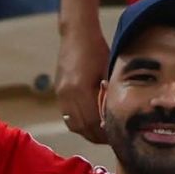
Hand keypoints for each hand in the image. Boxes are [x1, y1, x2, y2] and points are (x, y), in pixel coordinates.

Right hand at [55, 27, 109, 143]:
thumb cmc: (97, 49)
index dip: (106, 132)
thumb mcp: (108, 71)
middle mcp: (67, 95)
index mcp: (81, 90)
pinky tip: (91, 121)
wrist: (77, 34)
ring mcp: (60, 95)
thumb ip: (108, 95)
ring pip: (73, 124)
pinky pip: (67, 116)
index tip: (117, 135)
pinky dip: (79, 123)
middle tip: (112, 139)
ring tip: (102, 132)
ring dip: (87, 131)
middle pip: (82, 127)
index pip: (94, 122)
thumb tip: (115, 117)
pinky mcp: (58, 92)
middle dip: (97, 136)